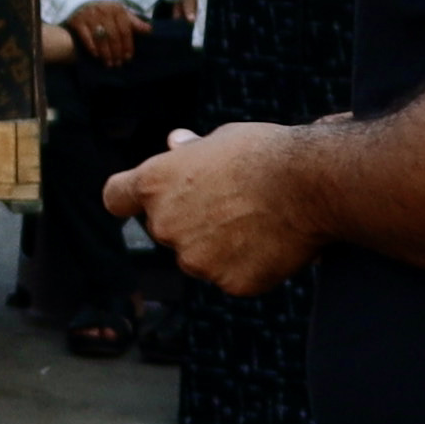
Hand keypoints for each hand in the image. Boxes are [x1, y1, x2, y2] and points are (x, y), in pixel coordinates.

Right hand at [60, 0, 143, 69]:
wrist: (79, 3)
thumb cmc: (105, 12)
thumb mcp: (120, 13)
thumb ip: (134, 22)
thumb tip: (150, 30)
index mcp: (117, 10)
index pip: (125, 30)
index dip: (127, 45)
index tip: (128, 58)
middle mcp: (104, 12)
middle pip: (113, 36)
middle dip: (116, 52)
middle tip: (118, 64)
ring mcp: (90, 16)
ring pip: (100, 38)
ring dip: (106, 53)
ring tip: (109, 63)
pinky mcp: (78, 21)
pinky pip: (86, 37)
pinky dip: (92, 47)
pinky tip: (96, 56)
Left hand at [104, 120, 320, 293]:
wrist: (308, 183)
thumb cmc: (265, 153)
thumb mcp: (221, 139)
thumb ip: (191, 152)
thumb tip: (175, 143)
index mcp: (154, 184)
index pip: (116, 197)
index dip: (129, 198)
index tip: (141, 199)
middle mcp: (165, 226)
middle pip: (166, 229)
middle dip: (189, 220)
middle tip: (232, 202)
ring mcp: (196, 260)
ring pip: (199, 258)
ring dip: (219, 246)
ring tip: (258, 219)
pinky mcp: (229, 283)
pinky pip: (233, 277)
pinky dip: (249, 266)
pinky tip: (272, 242)